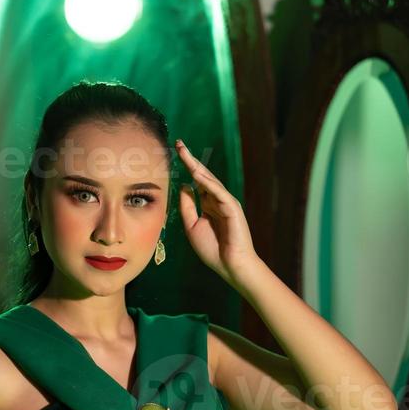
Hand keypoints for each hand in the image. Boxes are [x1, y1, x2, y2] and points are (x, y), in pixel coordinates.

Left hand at [175, 138, 260, 285]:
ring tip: (184, 153)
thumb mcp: (191, 226)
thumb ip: (187, 206)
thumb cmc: (212, 249)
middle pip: (202, 176)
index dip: (186, 168)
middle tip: (179, 144)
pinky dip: (208, 182)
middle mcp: (217, 200)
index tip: (176, 154)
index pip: (196, 182)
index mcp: (208, 204)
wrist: (229, 265)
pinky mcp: (232, 208)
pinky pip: (218, 192)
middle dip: (191, 160)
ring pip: (210, 181)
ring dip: (197, 166)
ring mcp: (226, 203)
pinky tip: (196, 173)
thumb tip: (183, 186)